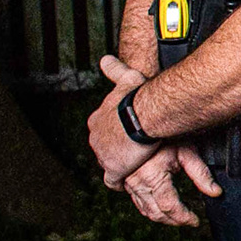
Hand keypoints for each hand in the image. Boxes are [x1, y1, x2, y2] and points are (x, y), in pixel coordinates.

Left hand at [87, 55, 155, 188]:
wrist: (145, 114)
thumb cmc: (139, 97)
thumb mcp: (126, 78)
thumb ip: (115, 70)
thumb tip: (106, 59)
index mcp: (97, 119)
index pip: (101, 129)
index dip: (114, 132)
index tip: (125, 133)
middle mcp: (95, 137)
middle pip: (103, 147)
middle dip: (115, 149)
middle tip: (132, 150)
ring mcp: (102, 154)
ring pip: (108, 163)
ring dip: (119, 164)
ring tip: (134, 165)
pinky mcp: (113, 169)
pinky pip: (113, 180)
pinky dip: (120, 181)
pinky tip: (129, 181)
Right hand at [122, 143, 221, 226]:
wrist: (141, 123)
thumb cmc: (165, 135)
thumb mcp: (187, 152)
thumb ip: (202, 174)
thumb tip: (216, 192)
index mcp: (152, 176)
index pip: (170, 206)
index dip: (184, 217)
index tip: (195, 221)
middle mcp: (137, 182)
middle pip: (156, 212)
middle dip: (174, 221)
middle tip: (188, 221)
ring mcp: (128, 182)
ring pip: (144, 210)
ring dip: (161, 217)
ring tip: (178, 217)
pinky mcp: (125, 181)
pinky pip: (136, 202)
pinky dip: (149, 209)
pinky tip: (161, 208)